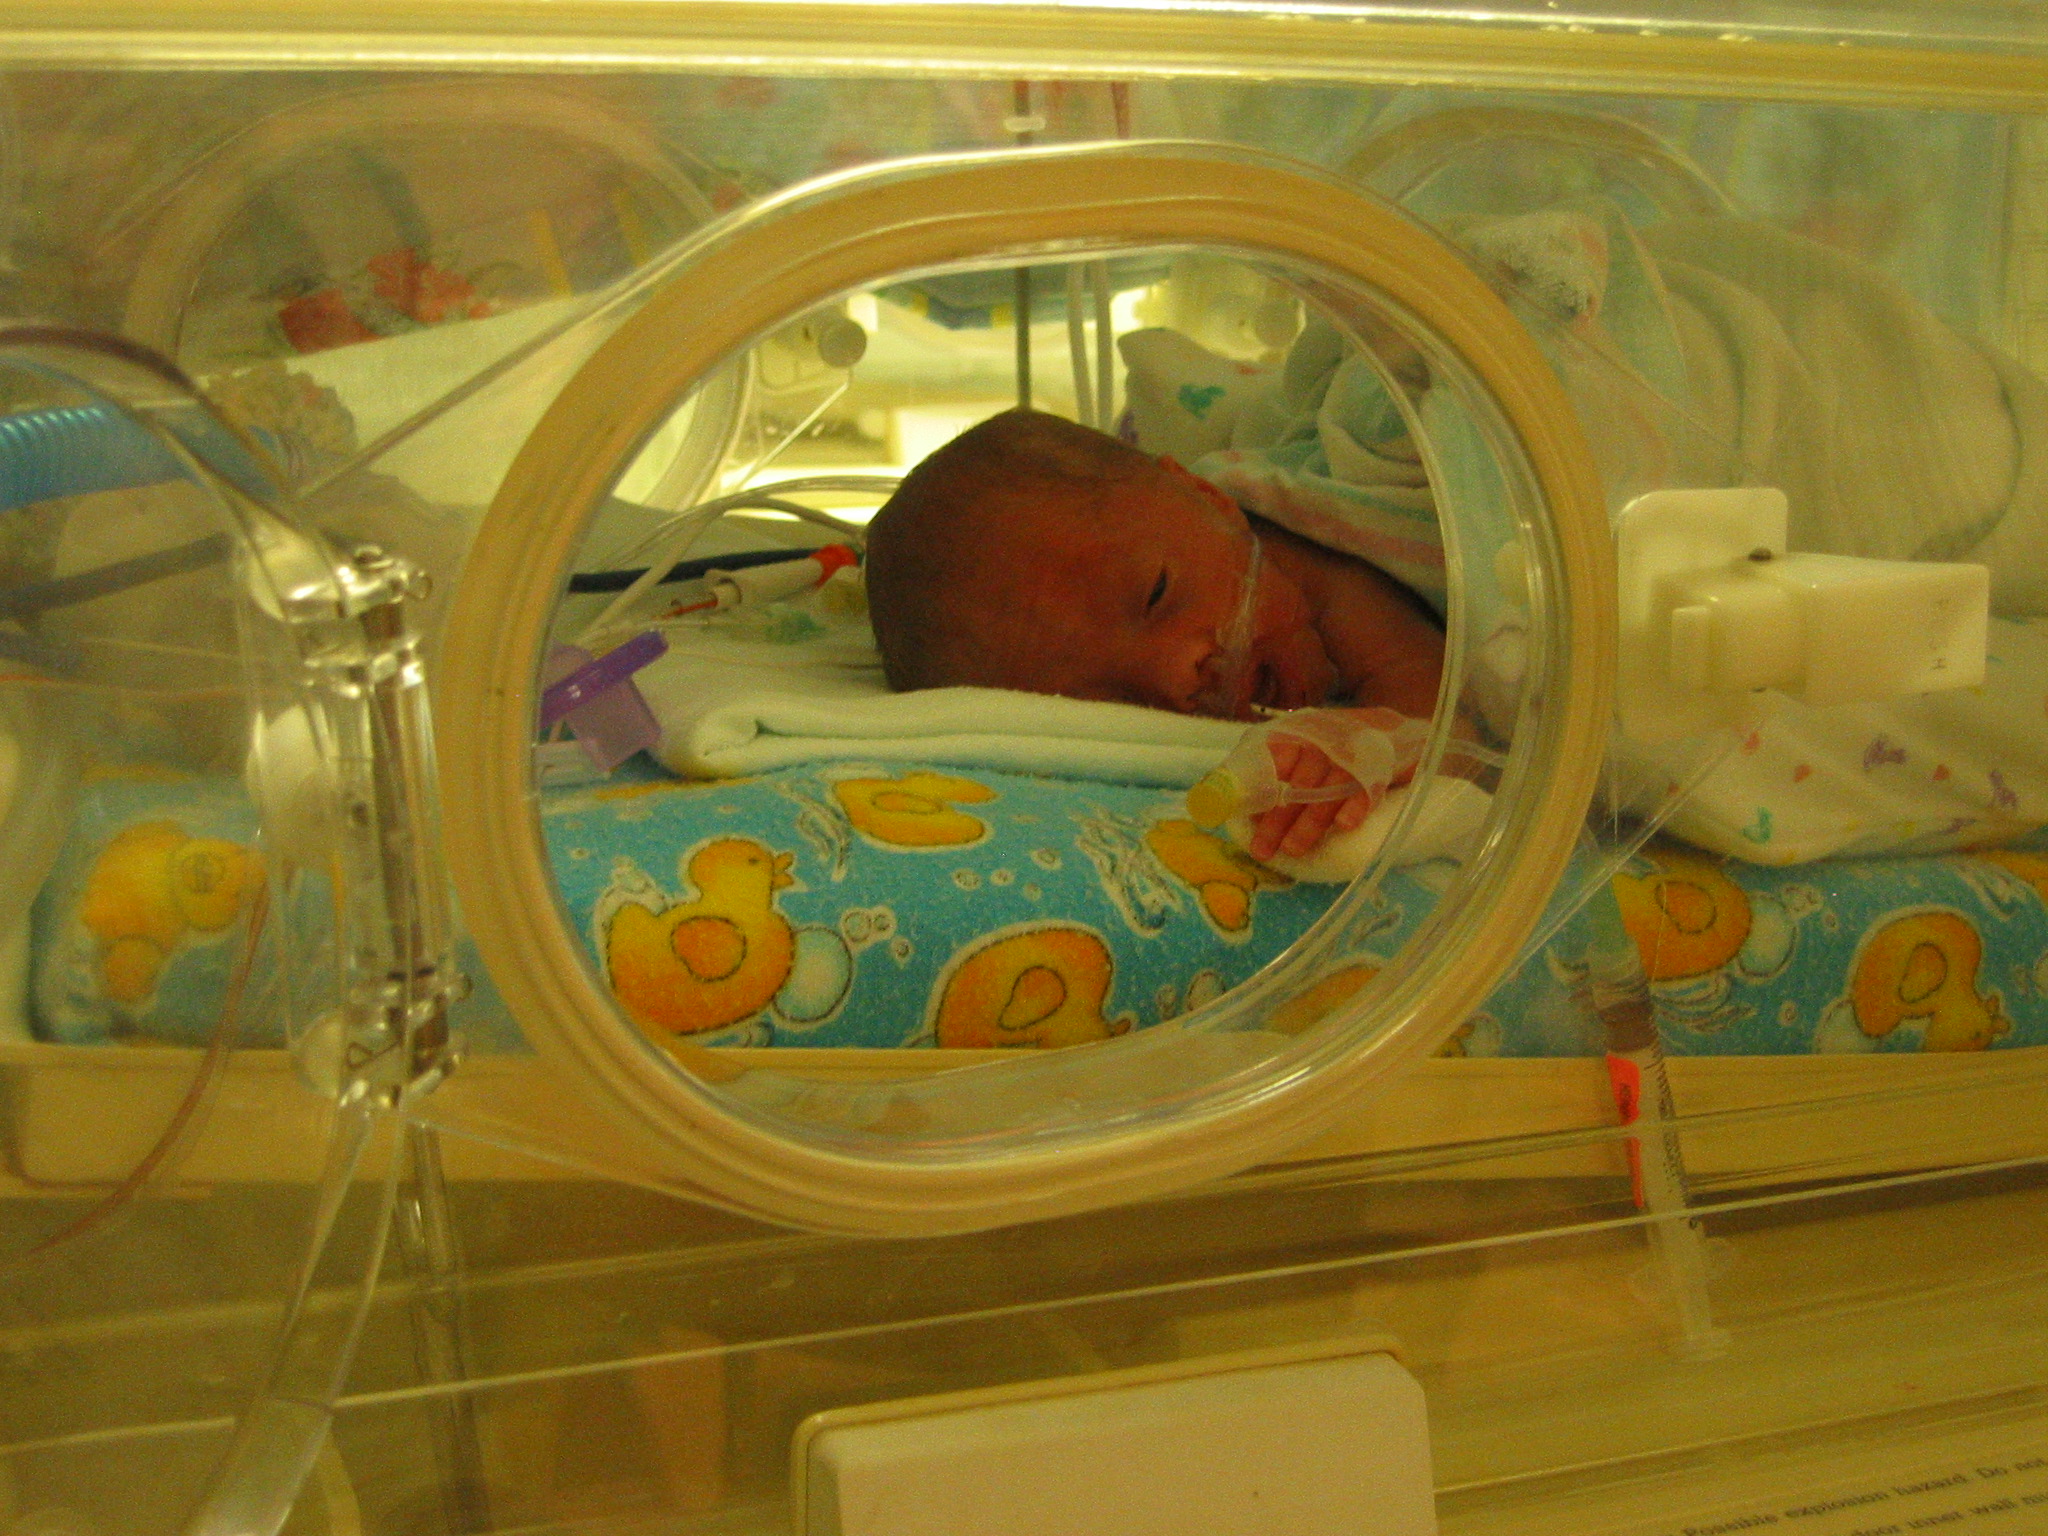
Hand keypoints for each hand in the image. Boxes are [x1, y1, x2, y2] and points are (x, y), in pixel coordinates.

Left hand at [1247, 738, 1376, 861]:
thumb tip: (1244, 801)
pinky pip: (1367, 787)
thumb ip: (1275, 764)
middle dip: (1278, 819)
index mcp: (1300, 735)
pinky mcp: (1381, 765)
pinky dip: (1356, 806)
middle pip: (1298, 783)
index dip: (1260, 786)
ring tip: (1293, 849)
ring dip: (1310, 821)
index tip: (1247, 814)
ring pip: (1329, 790)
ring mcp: (1354, 753)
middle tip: (1263, 850)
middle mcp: (1324, 741)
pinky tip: (1346, 825)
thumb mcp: (1304, 743)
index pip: (1274, 757)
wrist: (1392, 730)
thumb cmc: (1337, 745)